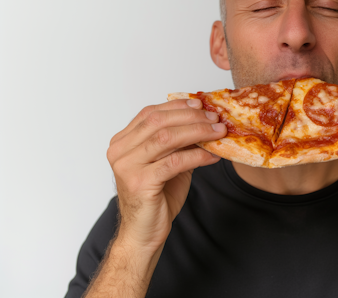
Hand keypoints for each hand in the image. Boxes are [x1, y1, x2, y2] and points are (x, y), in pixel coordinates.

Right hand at [106, 98, 226, 252]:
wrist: (144, 233)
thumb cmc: (156, 198)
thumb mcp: (169, 162)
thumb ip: (179, 141)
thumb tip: (206, 120)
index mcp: (122, 142)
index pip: (150, 113)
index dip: (177, 106)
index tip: (201, 104)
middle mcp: (119, 151)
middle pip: (158, 122)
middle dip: (191, 116)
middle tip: (215, 118)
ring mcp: (127, 166)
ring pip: (166, 138)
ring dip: (198, 132)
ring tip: (218, 133)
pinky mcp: (139, 182)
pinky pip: (174, 161)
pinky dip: (197, 156)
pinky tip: (213, 156)